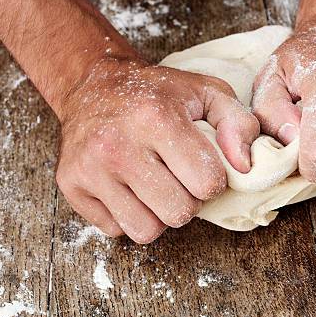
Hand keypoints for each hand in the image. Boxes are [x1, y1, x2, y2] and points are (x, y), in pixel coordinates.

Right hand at [55, 57, 258, 242]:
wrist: (94, 85)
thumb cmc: (158, 93)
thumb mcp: (208, 92)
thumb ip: (239, 124)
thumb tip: (244, 167)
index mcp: (156, 118)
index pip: (207, 183)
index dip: (213, 179)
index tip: (203, 165)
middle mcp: (118, 145)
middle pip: (179, 213)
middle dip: (188, 200)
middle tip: (178, 177)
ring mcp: (90, 168)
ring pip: (146, 231)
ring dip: (158, 214)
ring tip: (155, 184)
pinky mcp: (70, 186)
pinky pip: (116, 230)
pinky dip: (128, 216)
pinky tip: (128, 188)